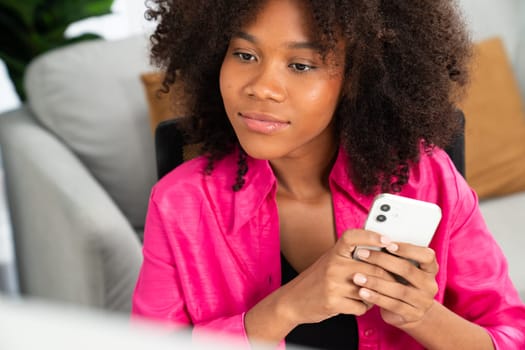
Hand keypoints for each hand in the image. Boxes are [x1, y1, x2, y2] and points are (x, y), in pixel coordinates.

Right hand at [278, 229, 394, 323]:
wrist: (292, 301)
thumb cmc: (316, 281)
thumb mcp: (330, 261)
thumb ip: (350, 256)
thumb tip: (380, 251)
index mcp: (334, 252)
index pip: (353, 237)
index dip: (371, 236)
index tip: (387, 241)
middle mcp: (333, 266)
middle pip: (373, 268)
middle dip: (388, 277)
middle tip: (393, 280)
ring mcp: (332, 284)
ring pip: (370, 289)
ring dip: (375, 295)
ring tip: (369, 293)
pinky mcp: (333, 302)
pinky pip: (361, 306)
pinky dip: (363, 307)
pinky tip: (356, 304)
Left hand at [351, 240, 438, 328]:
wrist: (408, 310)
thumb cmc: (400, 281)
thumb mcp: (402, 267)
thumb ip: (394, 255)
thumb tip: (373, 238)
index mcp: (430, 268)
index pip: (427, 255)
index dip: (408, 249)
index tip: (387, 243)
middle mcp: (429, 284)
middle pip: (407, 270)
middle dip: (382, 260)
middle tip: (362, 254)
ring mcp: (423, 301)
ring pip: (398, 289)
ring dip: (375, 282)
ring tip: (357, 276)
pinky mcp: (412, 314)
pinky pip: (392, 304)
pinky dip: (376, 297)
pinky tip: (362, 292)